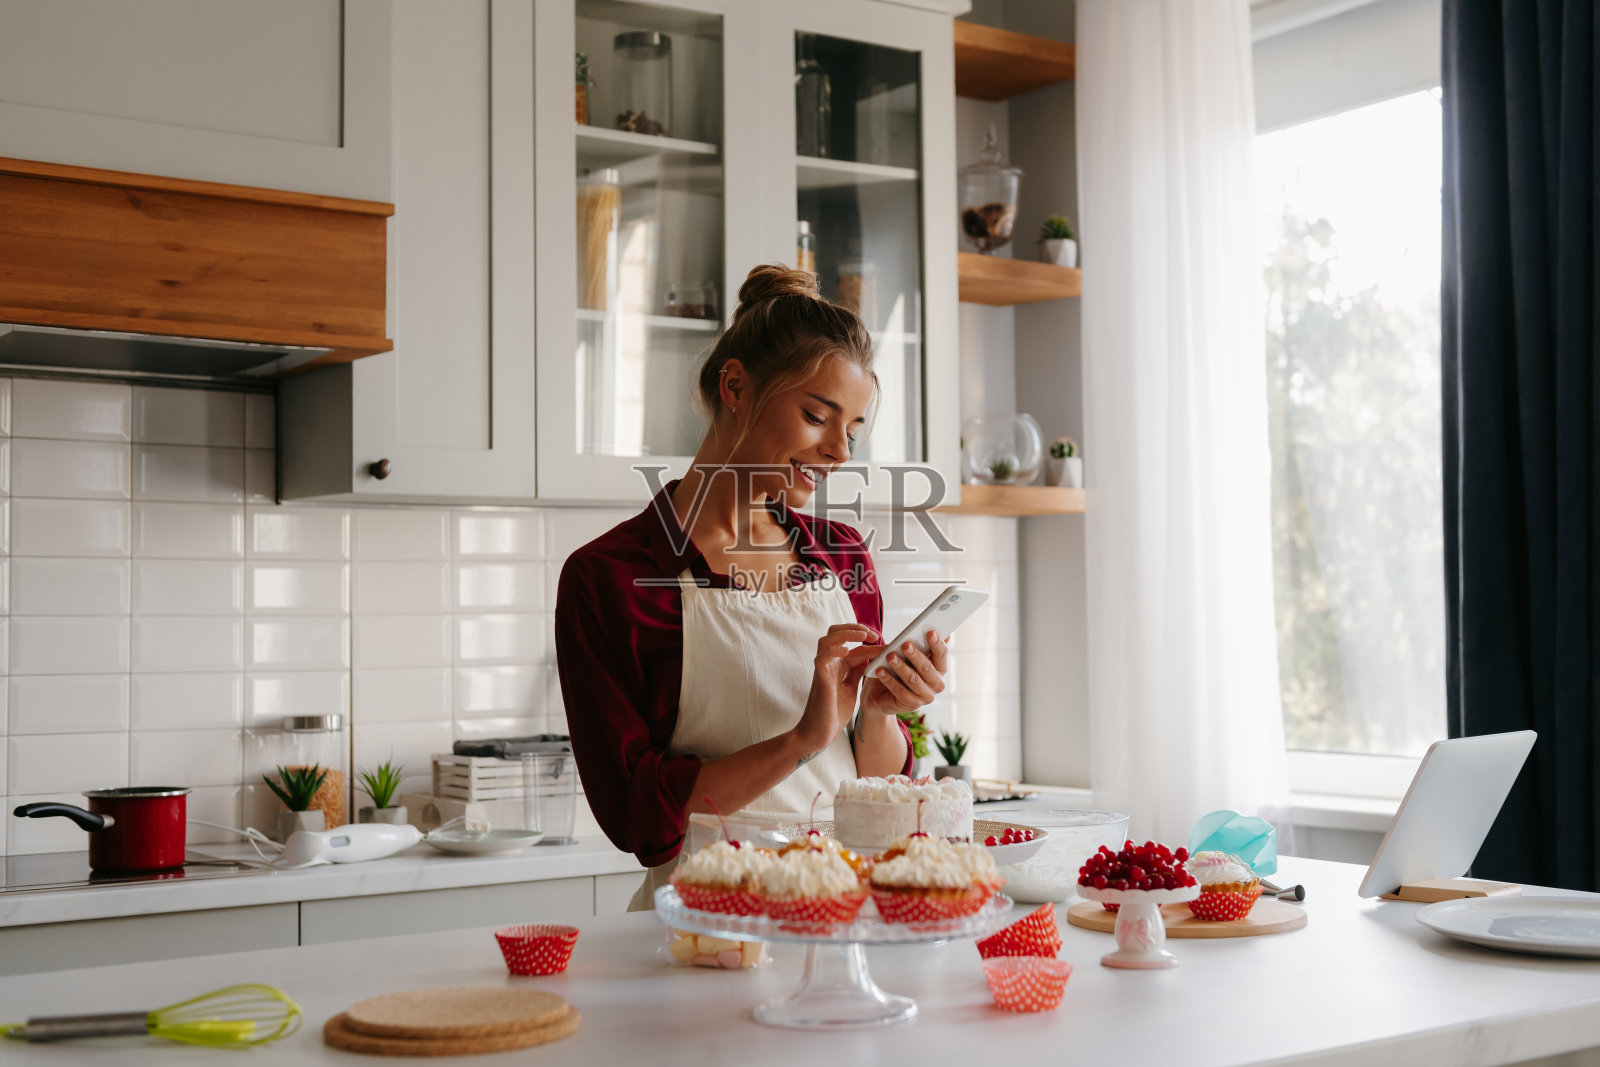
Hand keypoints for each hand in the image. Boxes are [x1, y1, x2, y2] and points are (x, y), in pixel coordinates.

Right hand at [792, 622, 881, 757]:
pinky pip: (822, 657)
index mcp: (837, 666)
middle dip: (854, 628)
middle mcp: (828, 664)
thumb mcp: (850, 688)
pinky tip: (846, 651)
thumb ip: (856, 672)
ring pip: (827, 640)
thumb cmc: (833, 713)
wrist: (819, 733)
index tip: (885, 643)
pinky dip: (833, 650)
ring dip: (846, 634)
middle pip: (835, 633)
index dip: (868, 642)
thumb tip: (868, 657)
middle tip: (872, 634)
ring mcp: (822, 670)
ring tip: (862, 635)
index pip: (852, 645)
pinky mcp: (819, 679)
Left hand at [860, 629, 949, 717]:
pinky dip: (889, 679)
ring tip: (890, 656)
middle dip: (916, 655)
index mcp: (940, 669)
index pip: (941, 655)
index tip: (930, 632)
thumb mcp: (906, 655)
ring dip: (901, 667)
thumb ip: (918, 644)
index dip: (937, 643)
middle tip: (905, 644)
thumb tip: (931, 628)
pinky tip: (880, 670)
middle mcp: (937, 684)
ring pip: (913, 679)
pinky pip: (899, 691)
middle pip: (927, 668)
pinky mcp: (911, 705)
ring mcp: (925, 697)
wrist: (880, 694)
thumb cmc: (897, 669)